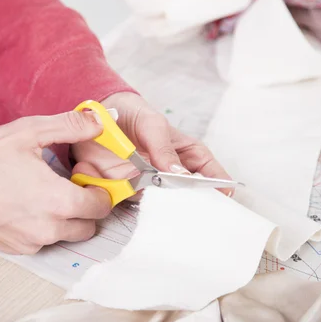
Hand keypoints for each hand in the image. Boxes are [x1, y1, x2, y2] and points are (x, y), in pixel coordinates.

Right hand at [0, 112, 110, 254]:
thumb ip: (70, 127)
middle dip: (86, 205)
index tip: (83, 174)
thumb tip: (99, 122)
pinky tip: (25, 204)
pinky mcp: (16, 249)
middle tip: (67, 184)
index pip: (102, 205)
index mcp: (59, 201)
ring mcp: (32, 243)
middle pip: (89, 225)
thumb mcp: (28, 132)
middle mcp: (49, 229)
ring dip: (66, 218)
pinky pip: (43, 242)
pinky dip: (43, 227)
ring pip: (67, 235)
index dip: (99, 187)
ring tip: (43, 193)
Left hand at [71, 92, 231, 194]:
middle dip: (194, 201)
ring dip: (167, 206)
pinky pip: (137, 201)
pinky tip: (146, 204)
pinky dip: (142, 204)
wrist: (95, 115)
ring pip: (164, 201)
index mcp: (185, 153)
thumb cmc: (132, 113)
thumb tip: (179, 174)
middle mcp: (170, 171)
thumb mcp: (152, 123)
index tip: (225, 196)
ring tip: (172, 208)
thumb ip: (164, 147)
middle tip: (197, 208)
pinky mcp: (126, 188)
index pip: (208, 170)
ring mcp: (149, 182)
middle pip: (189, 192)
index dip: (218, 183)